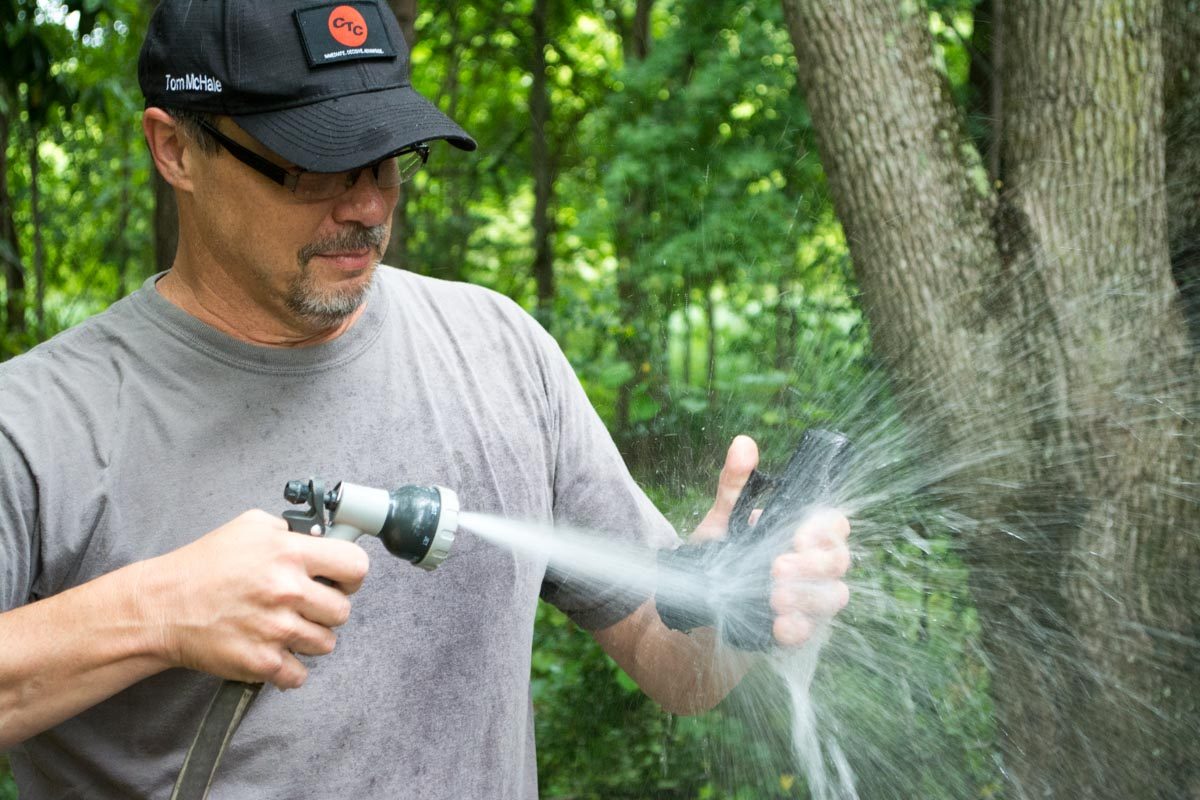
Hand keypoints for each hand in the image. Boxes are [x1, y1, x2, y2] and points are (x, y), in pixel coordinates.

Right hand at [136, 510, 369, 688]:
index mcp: (289, 553)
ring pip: (326, 643)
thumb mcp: (251, 526)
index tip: (339, 578)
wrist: (161, 607)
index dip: (350, 574)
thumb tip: (323, 538)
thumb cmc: (203, 566)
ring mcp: (275, 629)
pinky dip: (288, 668)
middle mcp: (286, 591)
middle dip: (326, 609)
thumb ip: (292, 530)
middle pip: (343, 610)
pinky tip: (271, 649)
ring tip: (283, 626)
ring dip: (308, 638)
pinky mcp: (261, 662)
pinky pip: (299, 674)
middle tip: (303, 605)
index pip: (355, 566)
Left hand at [696, 435, 850, 646]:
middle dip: (812, 565)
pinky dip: (797, 628)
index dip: (824, 530)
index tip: (797, 535)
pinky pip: (810, 631)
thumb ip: (735, 482)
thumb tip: (743, 443)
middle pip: (838, 561)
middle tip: (777, 567)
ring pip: (832, 596)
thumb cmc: (724, 547)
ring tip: (774, 596)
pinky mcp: (798, 628)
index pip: (835, 525)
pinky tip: (778, 625)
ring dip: (807, 597)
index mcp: (806, 530)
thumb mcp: (724, 514)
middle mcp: (816, 563)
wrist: (698, 595)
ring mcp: (811, 597)